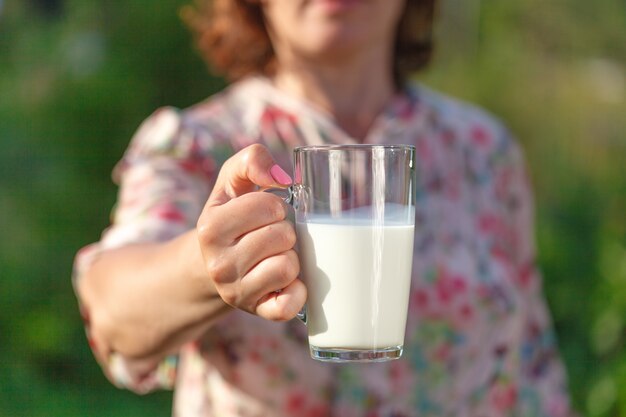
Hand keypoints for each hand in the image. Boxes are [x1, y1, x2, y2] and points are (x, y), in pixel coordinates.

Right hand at [196, 144, 305, 320]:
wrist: (212, 265)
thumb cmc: (231, 216)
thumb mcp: (232, 182)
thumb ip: (251, 160)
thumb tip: (281, 178)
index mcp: (210, 228)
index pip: (268, 205)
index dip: (275, 205)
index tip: (264, 213)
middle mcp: (219, 264)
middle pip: (283, 236)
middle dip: (284, 230)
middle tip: (270, 236)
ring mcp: (236, 292)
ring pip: (288, 266)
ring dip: (290, 257)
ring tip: (274, 255)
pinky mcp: (256, 312)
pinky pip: (290, 305)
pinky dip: (297, 292)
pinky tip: (286, 282)